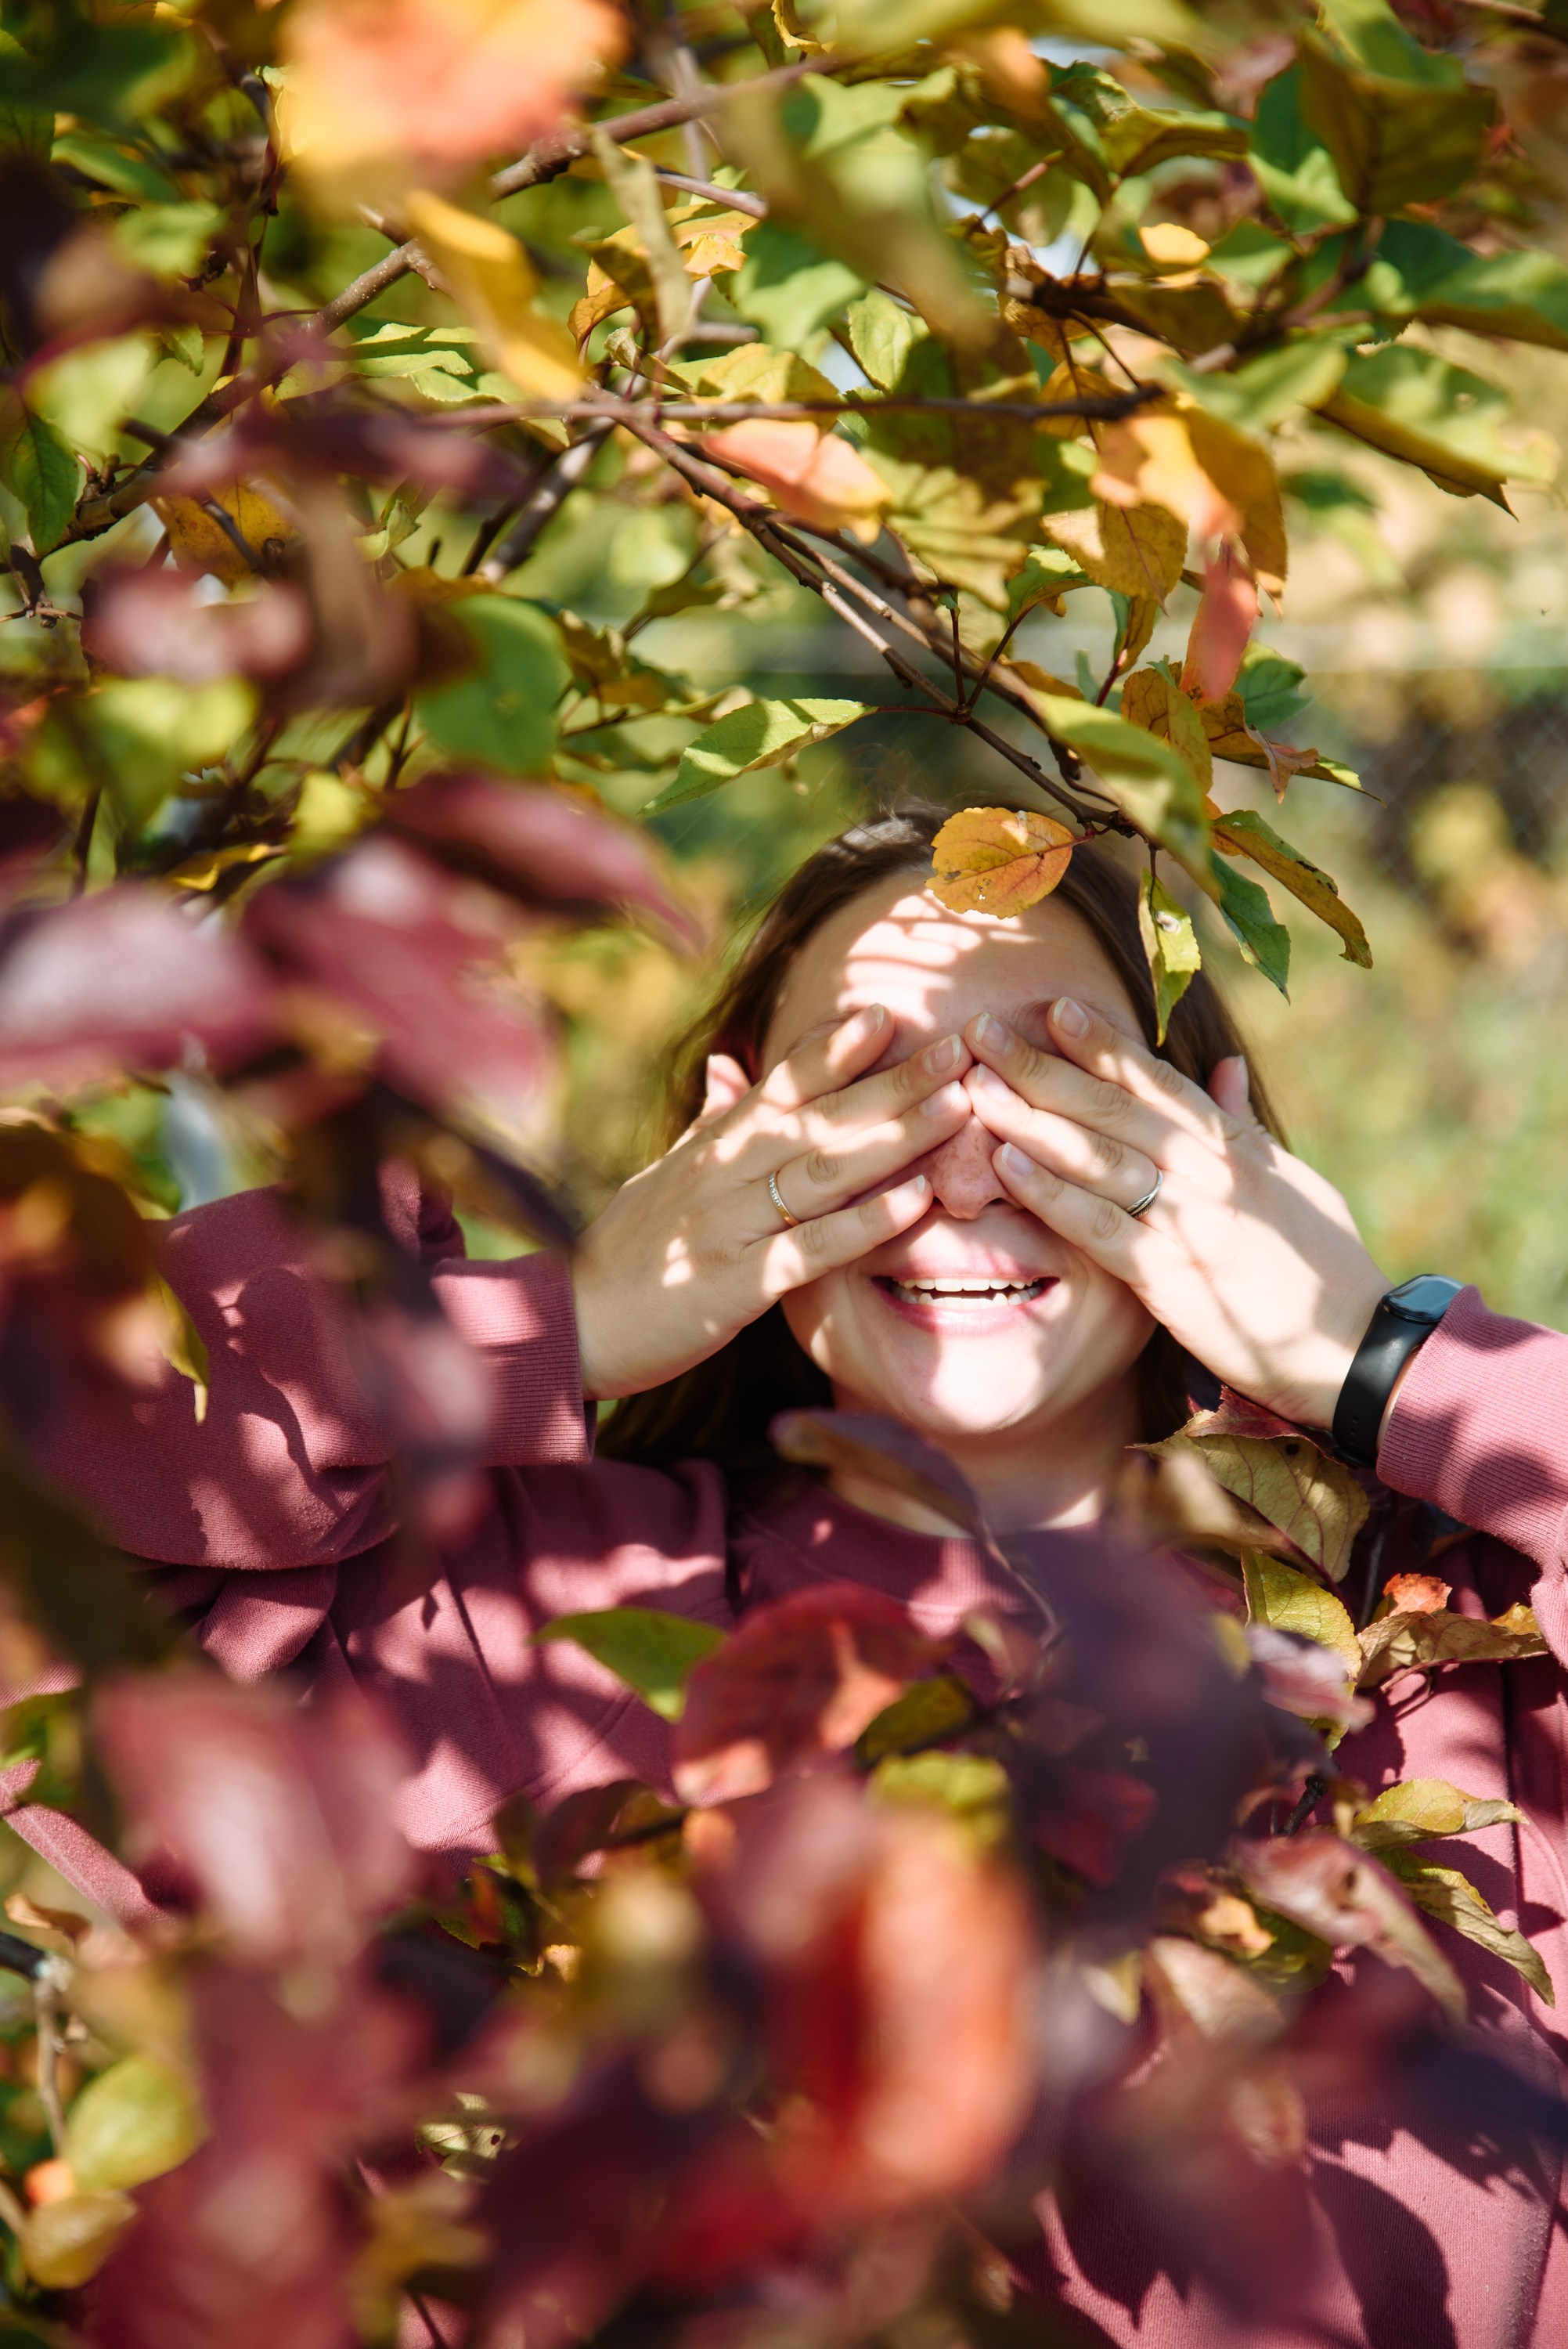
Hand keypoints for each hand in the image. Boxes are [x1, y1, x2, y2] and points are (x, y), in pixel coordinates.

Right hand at [572, 1007, 971, 1398]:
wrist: (573, 1324)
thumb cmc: (629, 1251)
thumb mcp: (667, 1174)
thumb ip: (708, 1120)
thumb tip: (726, 1062)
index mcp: (712, 1146)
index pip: (779, 1084)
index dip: (832, 1048)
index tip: (888, 1014)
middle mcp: (723, 1174)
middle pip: (819, 1118)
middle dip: (893, 1082)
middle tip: (959, 1049)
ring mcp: (729, 1226)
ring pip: (824, 1172)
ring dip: (896, 1138)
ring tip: (956, 1108)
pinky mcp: (736, 1284)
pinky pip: (813, 1248)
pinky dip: (866, 1222)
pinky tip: (917, 1201)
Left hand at [960, 998, 1389, 1429]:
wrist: (1354, 1345)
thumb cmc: (1323, 1262)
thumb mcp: (1289, 1180)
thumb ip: (1243, 1124)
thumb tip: (1224, 1067)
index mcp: (1233, 1145)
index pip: (1157, 1080)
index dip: (1102, 1042)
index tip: (1054, 1007)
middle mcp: (1208, 1171)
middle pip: (1110, 1107)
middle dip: (1042, 1066)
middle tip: (983, 1029)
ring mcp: (1188, 1220)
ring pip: (1095, 1157)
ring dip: (1029, 1117)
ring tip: (975, 1085)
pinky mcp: (1169, 1277)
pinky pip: (1098, 1225)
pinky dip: (1050, 1192)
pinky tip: (1005, 1164)